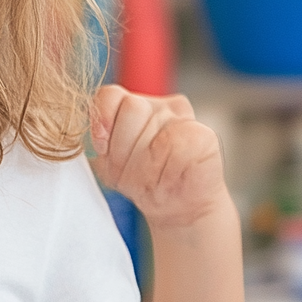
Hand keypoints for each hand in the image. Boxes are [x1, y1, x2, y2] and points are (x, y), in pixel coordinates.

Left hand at [90, 85, 229, 231]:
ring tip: (151, 176)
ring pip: (154, 131)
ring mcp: (183, 117)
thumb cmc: (141, 182)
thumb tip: (97, 131)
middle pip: (132, 108)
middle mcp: (157, 106)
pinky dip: (166, 171)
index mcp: (130, 105)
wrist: (175, 207)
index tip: (103, 148)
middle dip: (124, 148)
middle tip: (132, 170)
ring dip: (145, 165)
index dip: (103, 121)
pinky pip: (176, 147)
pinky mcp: (205, 134)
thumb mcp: (109, 163)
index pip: (109, 95)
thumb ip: (101, 140)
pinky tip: (169, 178)